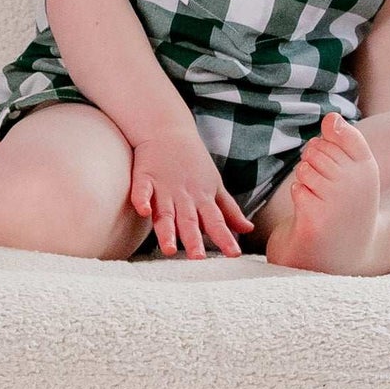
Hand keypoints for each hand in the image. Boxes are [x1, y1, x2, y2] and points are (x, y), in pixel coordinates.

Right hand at [127, 134, 252, 257]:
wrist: (169, 130)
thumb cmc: (194, 162)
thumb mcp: (216, 185)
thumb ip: (229, 211)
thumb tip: (248, 229)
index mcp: (202, 198)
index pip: (216, 221)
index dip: (224, 237)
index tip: (234, 254)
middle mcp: (184, 196)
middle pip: (189, 221)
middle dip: (194, 240)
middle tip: (198, 258)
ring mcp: (164, 187)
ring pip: (165, 212)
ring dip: (168, 230)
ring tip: (169, 248)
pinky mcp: (145, 177)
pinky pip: (142, 190)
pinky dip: (141, 199)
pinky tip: (142, 211)